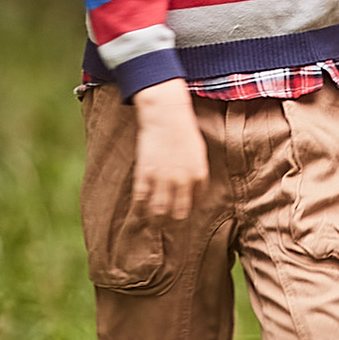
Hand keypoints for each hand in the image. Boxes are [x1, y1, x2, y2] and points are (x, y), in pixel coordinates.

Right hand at [129, 81, 208, 223]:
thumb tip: (195, 192)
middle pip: (178, 213)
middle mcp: (182, 181)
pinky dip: (139, 209)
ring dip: (156, 220)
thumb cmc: (184, 131)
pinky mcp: (145, 173)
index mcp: (198, 175)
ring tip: (154, 224)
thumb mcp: (199, 153)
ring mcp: (162, 178)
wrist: (166, 115)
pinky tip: (139, 212)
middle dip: (173, 222)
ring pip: (159, 210)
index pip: (195, 204)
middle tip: (168, 225)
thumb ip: (197, 174)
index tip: (182, 212)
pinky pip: (141, 198)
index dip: (188, 210)